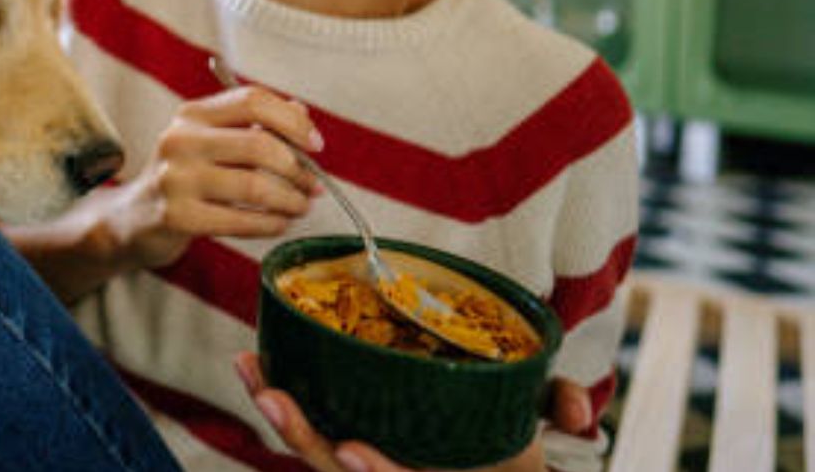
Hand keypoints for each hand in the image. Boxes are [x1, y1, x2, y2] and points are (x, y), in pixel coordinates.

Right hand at [95, 85, 323, 271]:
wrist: (133, 219)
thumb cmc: (183, 178)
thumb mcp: (210, 143)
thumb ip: (253, 126)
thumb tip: (302, 115)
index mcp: (192, 115)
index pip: (252, 100)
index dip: (293, 121)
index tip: (315, 144)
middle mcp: (180, 140)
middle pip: (259, 145)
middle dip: (298, 168)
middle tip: (313, 185)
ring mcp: (175, 179)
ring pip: (255, 186)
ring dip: (291, 200)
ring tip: (300, 206)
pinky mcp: (177, 217)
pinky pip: (241, 221)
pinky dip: (271, 223)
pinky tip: (278, 223)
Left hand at [235, 353, 589, 471]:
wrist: (493, 470)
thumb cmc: (511, 454)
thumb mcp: (538, 439)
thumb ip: (559, 410)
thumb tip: (580, 411)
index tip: (351, 453)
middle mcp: (389, 471)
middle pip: (336, 468)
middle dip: (300, 436)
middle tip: (269, 394)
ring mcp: (367, 464)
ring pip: (314, 451)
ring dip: (281, 414)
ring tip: (250, 369)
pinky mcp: (348, 448)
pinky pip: (311, 434)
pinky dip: (287, 407)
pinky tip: (260, 371)